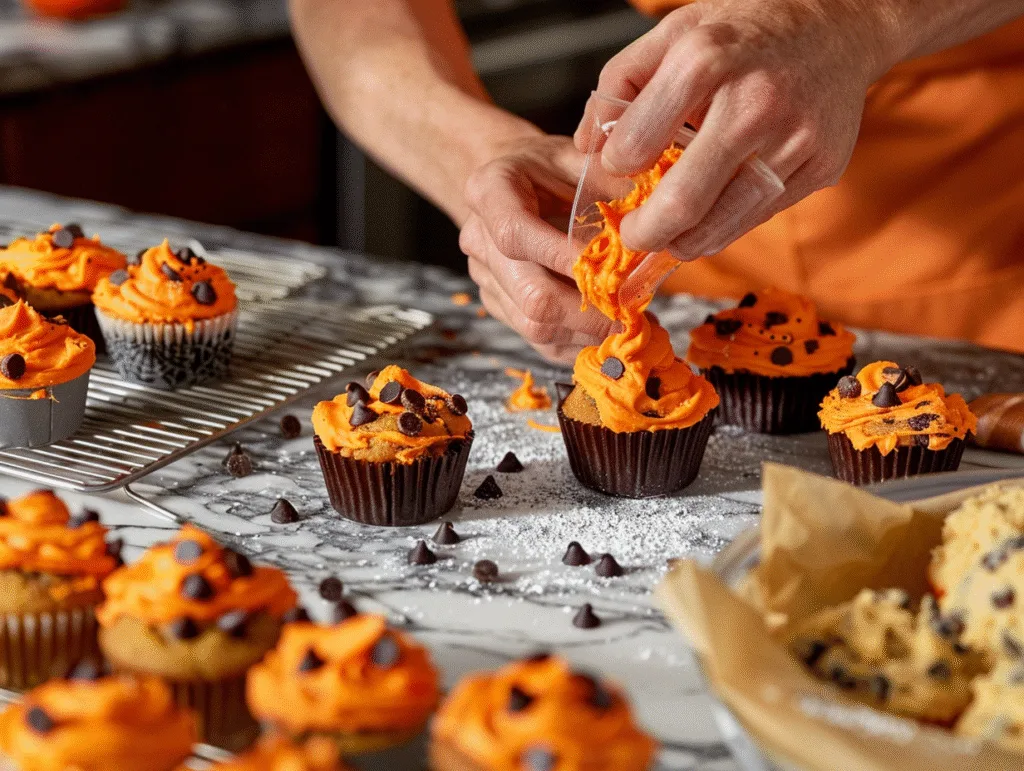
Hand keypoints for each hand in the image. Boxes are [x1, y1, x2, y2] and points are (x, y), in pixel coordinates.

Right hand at [460, 134, 613, 363]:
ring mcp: (485, 278)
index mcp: (489, 192)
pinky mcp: (499, 304)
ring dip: (586, 332)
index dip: (564, 259)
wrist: (512, 182)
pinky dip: (577, 343)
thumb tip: (653, 213)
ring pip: (533, 325)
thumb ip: (607, 179)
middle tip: (632, 313)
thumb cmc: (547, 167)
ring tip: (628, 324)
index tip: (612, 271)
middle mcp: (479, 239)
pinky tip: (607, 332)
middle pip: (530, 295)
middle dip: (588, 311)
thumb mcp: (576, 156)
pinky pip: (537, 340)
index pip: (516, 235)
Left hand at [576, 0, 895, 258]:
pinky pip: (757, 217)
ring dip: (683, 243)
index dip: (616, 170)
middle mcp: (754, 102)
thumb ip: (619, 85)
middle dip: (645, 234)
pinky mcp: (820, 166)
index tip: (618, 172)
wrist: (836, 24)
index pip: (636, 145)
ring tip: (668, 235)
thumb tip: (586, 149)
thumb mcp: (672, 34)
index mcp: (705, 61)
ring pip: (723, 225)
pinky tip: (710, 214)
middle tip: (633, 235)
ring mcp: (794, 139)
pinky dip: (725, 225)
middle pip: (683, 203)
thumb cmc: (742, 32)